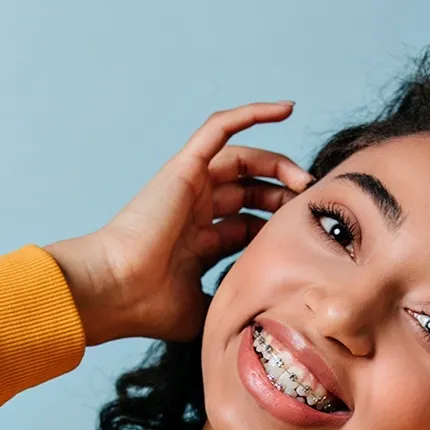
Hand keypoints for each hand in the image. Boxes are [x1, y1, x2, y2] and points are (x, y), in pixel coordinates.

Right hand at [45, 102, 312, 345]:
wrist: (118, 291)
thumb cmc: (151, 307)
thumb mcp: (205, 311)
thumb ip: (230, 306)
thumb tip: (261, 320)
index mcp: (197, 244)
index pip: (248, 226)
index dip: (278, 228)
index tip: (308, 238)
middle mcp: (193, 212)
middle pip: (250, 193)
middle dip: (283, 197)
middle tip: (311, 206)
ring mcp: (188, 188)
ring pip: (242, 161)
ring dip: (278, 164)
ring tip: (306, 178)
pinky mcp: (184, 168)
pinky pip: (219, 129)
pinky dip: (251, 114)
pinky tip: (287, 109)